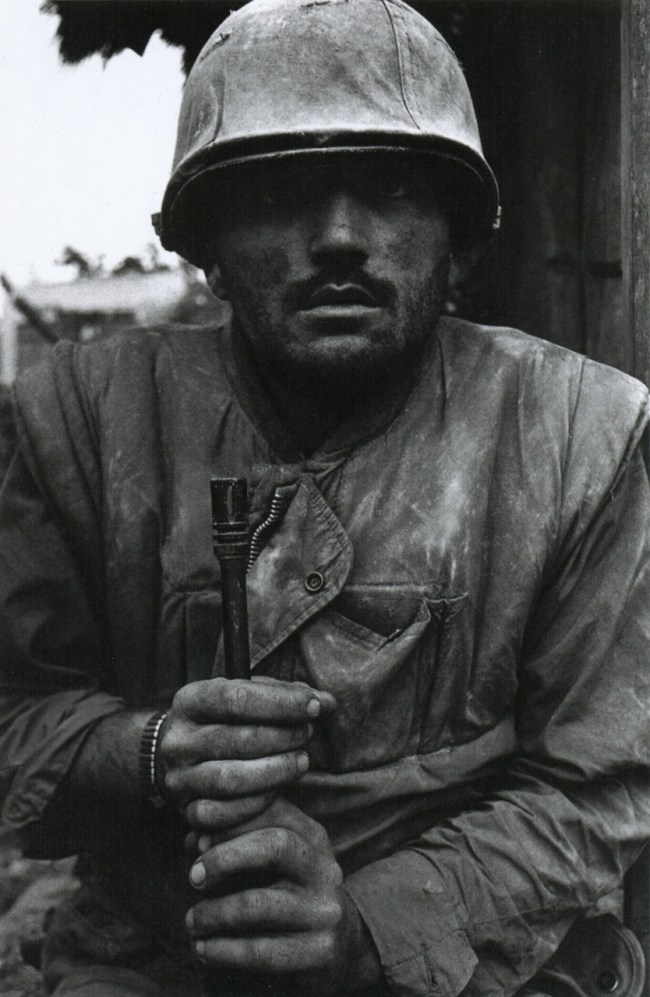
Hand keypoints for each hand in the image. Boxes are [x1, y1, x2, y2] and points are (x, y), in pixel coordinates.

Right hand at [159, 677, 335, 830]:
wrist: (180, 758)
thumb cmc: (224, 721)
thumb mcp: (243, 697)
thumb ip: (283, 696)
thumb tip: (326, 702)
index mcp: (189, 701)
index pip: (236, 697)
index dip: (281, 702)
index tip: (315, 705)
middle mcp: (178, 740)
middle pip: (238, 739)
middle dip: (283, 736)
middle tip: (308, 733)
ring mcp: (179, 777)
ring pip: (230, 779)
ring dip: (276, 770)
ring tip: (302, 760)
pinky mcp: (186, 810)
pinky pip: (224, 813)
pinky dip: (257, 803)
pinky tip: (279, 790)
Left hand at [185, 798, 366, 995]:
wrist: (339, 944)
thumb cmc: (288, 893)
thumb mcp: (272, 860)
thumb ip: (237, 841)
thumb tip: (193, 838)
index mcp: (313, 837)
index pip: (273, 810)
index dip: (230, 819)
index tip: (196, 836)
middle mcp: (324, 868)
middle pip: (274, 845)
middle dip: (225, 858)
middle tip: (193, 877)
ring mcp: (324, 911)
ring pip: (259, 904)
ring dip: (214, 913)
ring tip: (191, 921)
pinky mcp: (320, 952)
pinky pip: (262, 951)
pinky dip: (223, 950)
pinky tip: (202, 949)